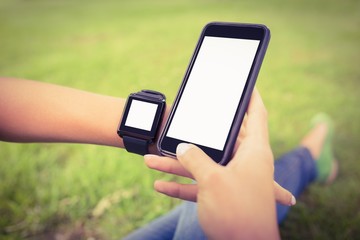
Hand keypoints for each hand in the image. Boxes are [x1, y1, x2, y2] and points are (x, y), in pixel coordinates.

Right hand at [145, 89, 282, 238]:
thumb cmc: (236, 213)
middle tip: (182, 122)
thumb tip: (181, 147)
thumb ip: (195, 159)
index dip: (251, 98)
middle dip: (198, 134)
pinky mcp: (219, 196)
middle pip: (221, 140)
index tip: (247, 84)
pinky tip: (159, 185)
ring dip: (176, 165)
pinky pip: (196, 186)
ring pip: (201, 165)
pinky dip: (179, 186)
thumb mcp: (212, 180)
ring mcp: (230, 180)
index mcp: (254, 153)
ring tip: (151, 159)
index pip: (257, 116)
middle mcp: (243, 163)